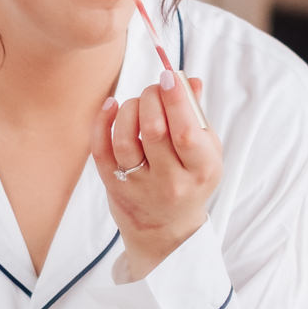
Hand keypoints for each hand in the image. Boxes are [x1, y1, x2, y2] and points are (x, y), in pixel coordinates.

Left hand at [91, 70, 221, 279]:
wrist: (166, 231)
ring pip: (125, 138)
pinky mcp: (114, 186)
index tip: (169, 76)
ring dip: (130, 108)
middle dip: (152, 97)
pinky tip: (111, 106)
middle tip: (155, 88)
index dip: (176, 100)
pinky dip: (102, 121)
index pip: (186, 133)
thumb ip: (197, 117)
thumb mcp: (206, 155)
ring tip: (138, 104)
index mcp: (201, 171)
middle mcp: (170, 182)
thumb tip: (190, 80)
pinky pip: (101, 149)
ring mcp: (139, 186)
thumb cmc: (190, 182)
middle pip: (154, 130)